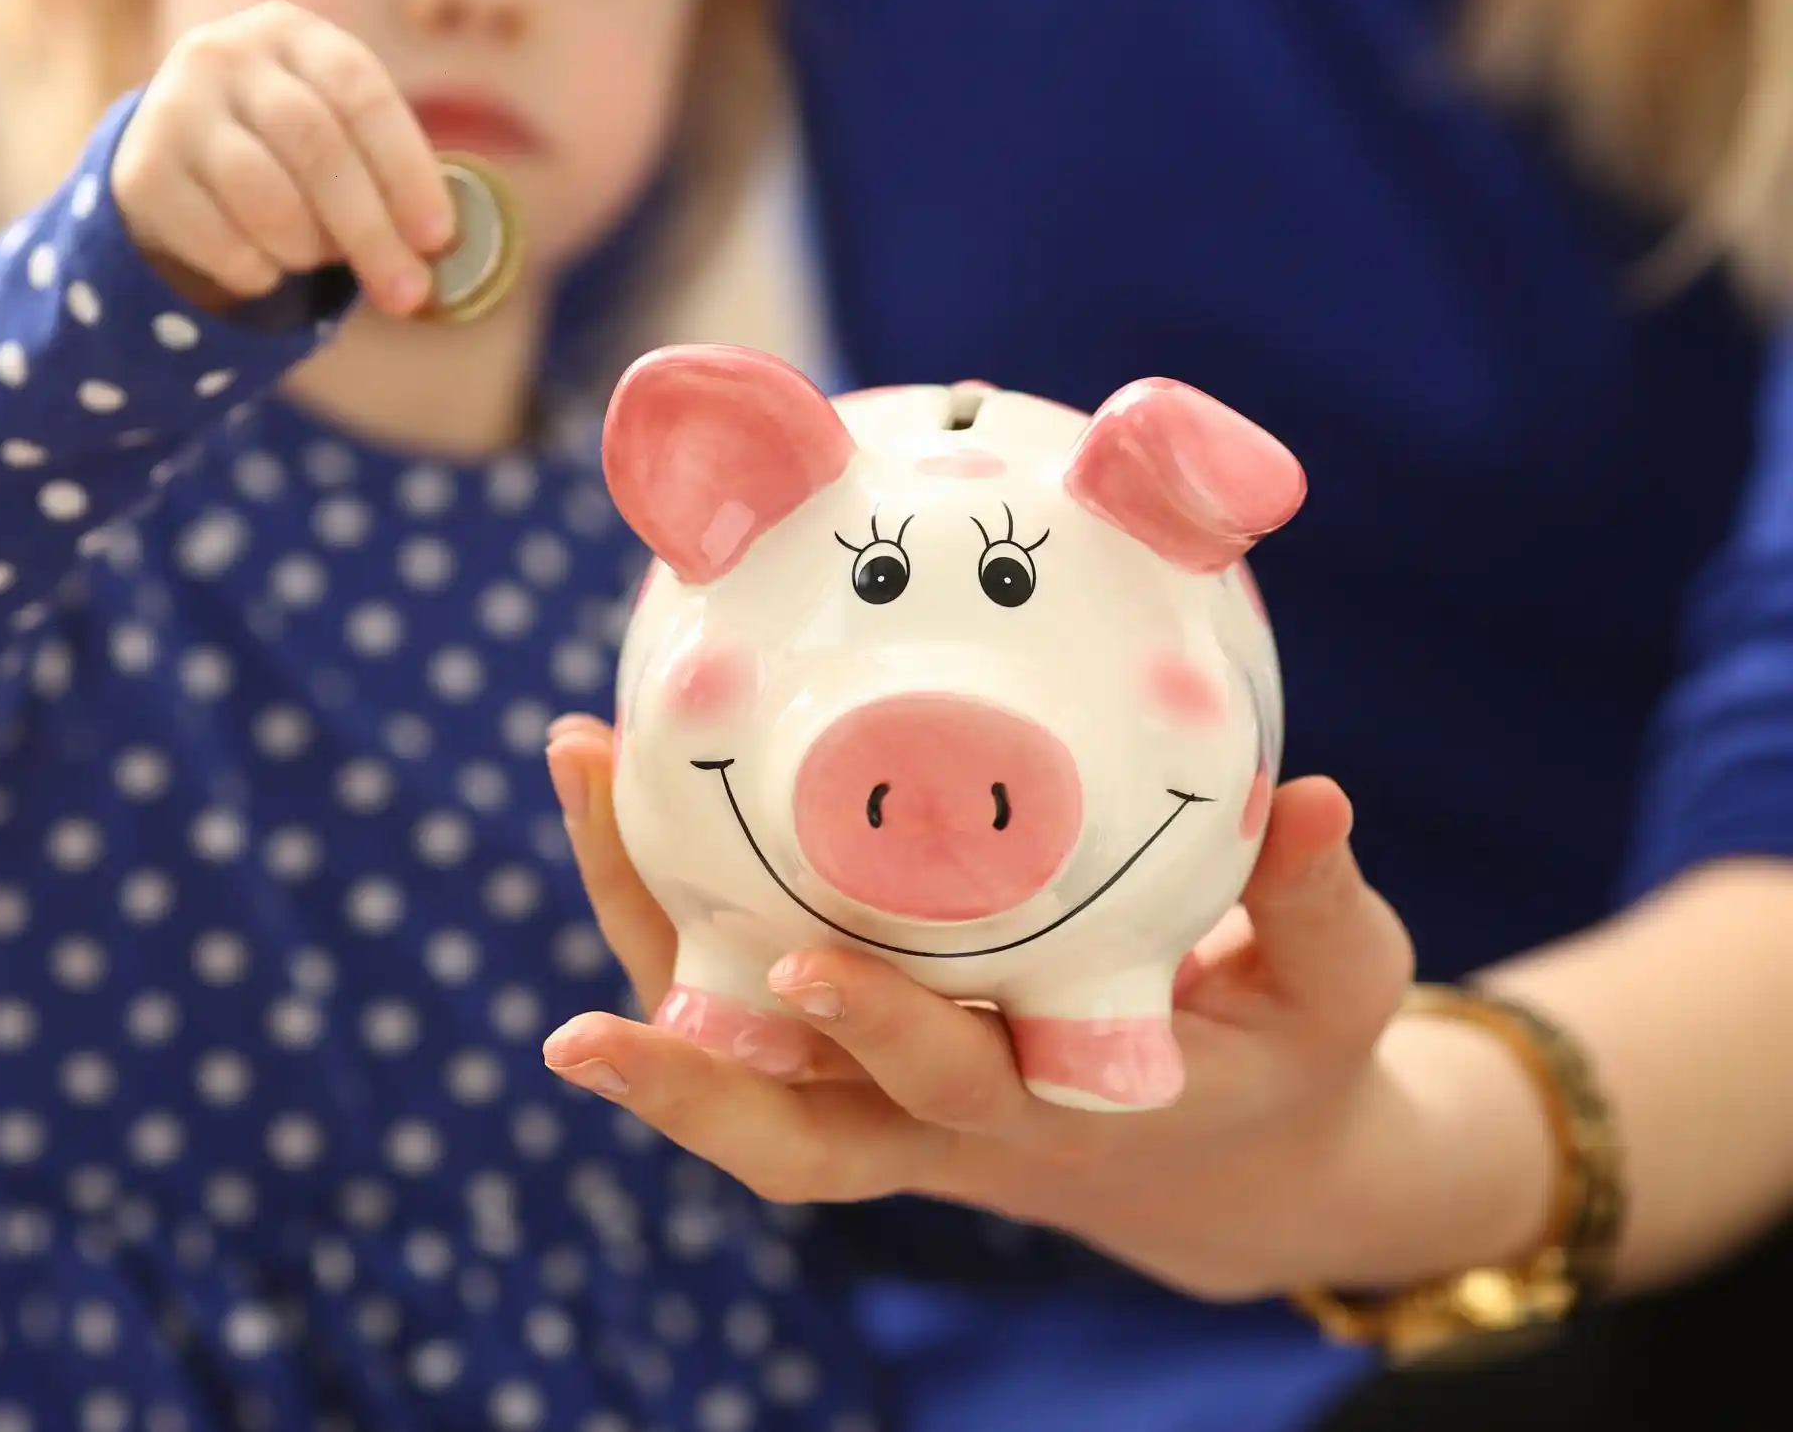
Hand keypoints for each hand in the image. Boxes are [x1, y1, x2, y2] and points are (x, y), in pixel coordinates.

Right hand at [112, 0, 457, 316]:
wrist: (172, 154)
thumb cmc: (282, 146)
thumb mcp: (333, 128)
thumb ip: (382, 170)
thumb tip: (438, 246)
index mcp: (292, 31)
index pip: (362, 93)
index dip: (407, 169)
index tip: (438, 238)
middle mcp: (225, 54)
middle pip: (316, 145)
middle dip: (370, 230)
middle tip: (406, 292)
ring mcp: (174, 109)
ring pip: (265, 197)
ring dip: (308, 248)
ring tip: (315, 259)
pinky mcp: (141, 172)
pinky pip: (219, 240)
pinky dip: (258, 272)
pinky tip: (265, 269)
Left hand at [540, 714, 1422, 1300]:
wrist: (1221, 1148)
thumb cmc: (1281, 1052)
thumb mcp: (1335, 990)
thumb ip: (1319, 903)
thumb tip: (1313, 800)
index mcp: (1058, 1110)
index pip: (952, 1095)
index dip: (883, 1041)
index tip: (815, 970)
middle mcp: (939, 1124)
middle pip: (785, 1134)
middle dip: (684, 1086)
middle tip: (578, 1028)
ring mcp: (874, 1095)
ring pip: (724, 1054)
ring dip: (631, 932)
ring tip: (578, 764)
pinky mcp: (837, 1050)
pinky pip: (722, 985)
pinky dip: (655, 894)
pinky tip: (611, 771)